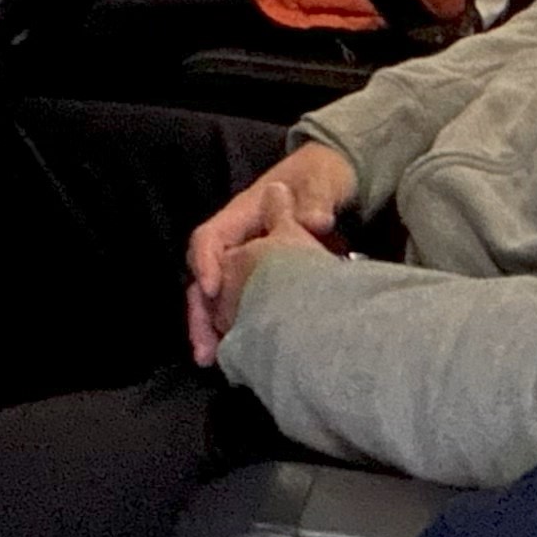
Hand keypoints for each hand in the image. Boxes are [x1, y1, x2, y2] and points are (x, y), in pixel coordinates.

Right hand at [185, 141, 352, 363]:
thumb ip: (316, 199)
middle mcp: (237, 242)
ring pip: (219, 300)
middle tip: (204, 349)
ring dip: (213, 330)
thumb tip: (315, 221)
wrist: (335, 180)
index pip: (209, 238)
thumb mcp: (322, 181)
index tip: (212, 290)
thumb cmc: (322, 175)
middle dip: (201, 313)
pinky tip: (242, 358)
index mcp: (242, 215)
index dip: (205, 263)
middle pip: (205, 278)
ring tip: (214, 361)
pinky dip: (236, 331)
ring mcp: (247, 263)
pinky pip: (239, 307)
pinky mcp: (261, 280)